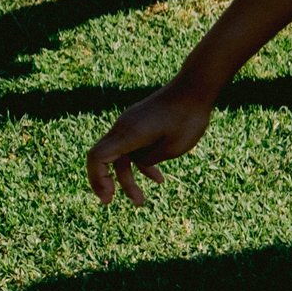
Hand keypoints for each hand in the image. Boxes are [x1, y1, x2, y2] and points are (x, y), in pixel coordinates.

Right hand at [86, 84, 213, 206]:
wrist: (194, 89)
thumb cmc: (188, 118)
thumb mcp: (173, 148)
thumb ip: (150, 159)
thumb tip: (139, 164)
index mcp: (128, 134)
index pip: (97, 157)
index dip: (97, 178)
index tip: (107, 197)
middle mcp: (123, 128)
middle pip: (103, 158)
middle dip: (104, 181)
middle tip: (108, 202)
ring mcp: (130, 125)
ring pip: (121, 156)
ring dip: (128, 178)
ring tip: (140, 201)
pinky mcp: (140, 125)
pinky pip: (133, 148)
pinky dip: (141, 164)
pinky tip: (158, 179)